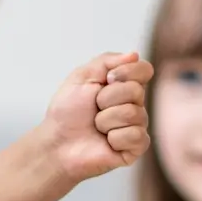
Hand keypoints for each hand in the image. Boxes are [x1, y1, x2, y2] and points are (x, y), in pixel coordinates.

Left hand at [40, 53, 152, 182]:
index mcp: (124, 85)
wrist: (57, 142)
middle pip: (136, 91)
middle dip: (107, 99)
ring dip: (106, 120)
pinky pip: (135, 135)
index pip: (144, 70)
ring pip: (133, 114)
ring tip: (97, 127)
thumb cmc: (67, 112)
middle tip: (94, 109)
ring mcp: (137, 125)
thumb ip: (107, 61)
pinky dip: (114, 138)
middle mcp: (135, 104)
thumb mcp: (82, 77)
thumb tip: (135, 54)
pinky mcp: (137, 146)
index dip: (126, 72)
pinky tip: (106, 142)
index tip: (106, 80)